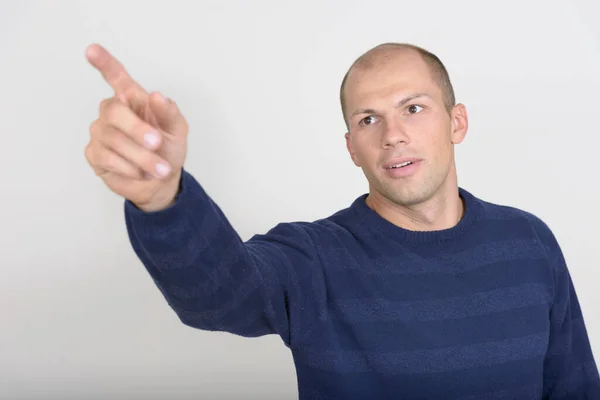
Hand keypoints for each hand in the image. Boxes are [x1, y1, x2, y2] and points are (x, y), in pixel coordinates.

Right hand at [84, 44, 188, 211]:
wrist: (162, 184)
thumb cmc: (169, 151)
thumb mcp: (177, 131)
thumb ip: (170, 113)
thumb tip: (157, 96)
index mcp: (134, 100)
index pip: (116, 76)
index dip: (104, 63)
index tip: (91, 50)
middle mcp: (114, 111)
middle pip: (113, 109)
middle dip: (136, 129)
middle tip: (157, 143)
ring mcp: (101, 132)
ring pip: (111, 137)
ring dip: (140, 155)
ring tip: (160, 168)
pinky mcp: (94, 154)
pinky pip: (106, 157)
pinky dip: (128, 167)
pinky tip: (140, 172)